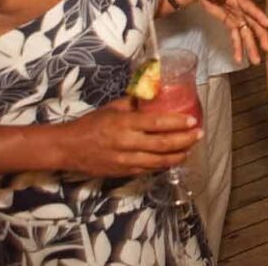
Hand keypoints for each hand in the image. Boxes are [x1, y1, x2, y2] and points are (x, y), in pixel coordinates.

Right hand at [55, 99, 201, 175]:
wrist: (69, 148)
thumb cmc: (90, 124)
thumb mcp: (111, 108)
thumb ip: (133, 103)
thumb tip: (154, 95)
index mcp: (124, 123)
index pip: (156, 123)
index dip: (177, 123)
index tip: (193, 121)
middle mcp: (127, 143)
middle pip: (162, 144)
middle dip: (185, 140)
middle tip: (199, 134)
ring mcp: (126, 160)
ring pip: (159, 161)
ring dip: (178, 155)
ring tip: (191, 148)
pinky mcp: (124, 172)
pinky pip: (149, 170)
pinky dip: (164, 165)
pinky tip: (174, 159)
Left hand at [174, 0, 267, 63]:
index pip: (249, 7)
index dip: (259, 15)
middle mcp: (240, 8)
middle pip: (252, 23)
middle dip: (260, 35)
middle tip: (267, 47)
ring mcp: (236, 16)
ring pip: (246, 33)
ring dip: (251, 47)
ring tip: (256, 61)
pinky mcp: (230, 22)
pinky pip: (235, 36)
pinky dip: (237, 47)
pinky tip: (239, 59)